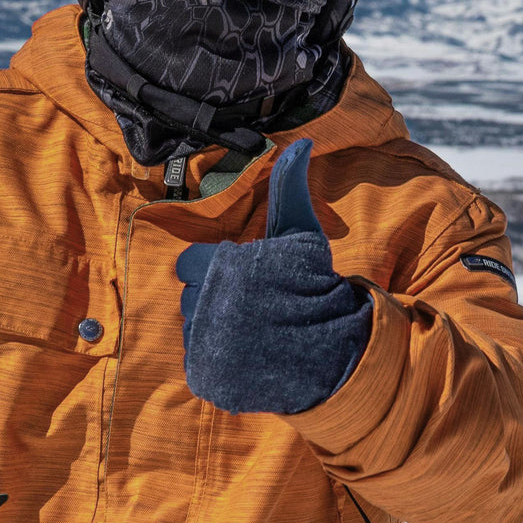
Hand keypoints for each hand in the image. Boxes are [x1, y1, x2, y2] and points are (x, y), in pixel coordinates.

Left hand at [176, 139, 370, 414]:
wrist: (334, 352)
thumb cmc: (314, 285)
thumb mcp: (302, 234)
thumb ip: (289, 188)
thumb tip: (302, 143)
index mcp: (224, 267)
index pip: (189, 263)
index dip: (215, 268)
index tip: (243, 276)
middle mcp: (209, 306)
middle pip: (187, 296)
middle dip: (211, 298)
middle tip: (249, 305)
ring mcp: (207, 347)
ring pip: (191, 329)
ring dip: (212, 329)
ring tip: (251, 331)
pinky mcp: (208, 379)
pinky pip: (198, 363)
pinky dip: (217, 362)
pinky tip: (247, 357)